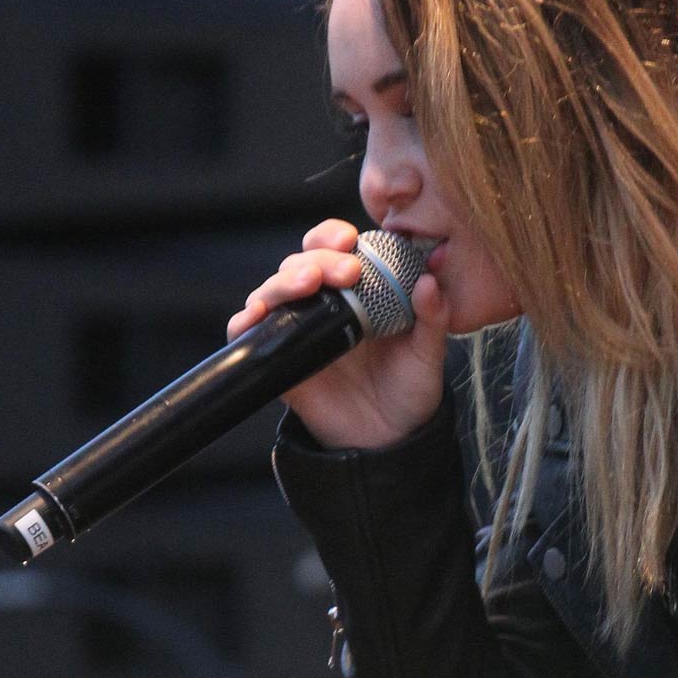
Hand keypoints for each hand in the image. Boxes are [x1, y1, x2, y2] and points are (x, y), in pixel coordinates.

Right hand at [225, 219, 447, 450]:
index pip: (333, 248)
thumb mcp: (428, 353)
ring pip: (274, 289)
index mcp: (356, 290)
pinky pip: (250, 334)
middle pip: (301, 262)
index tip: (350, 240)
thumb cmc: (409, 390)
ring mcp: (297, 331)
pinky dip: (245, 320)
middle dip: (318, 258)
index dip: (333, 236)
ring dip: (285, 280)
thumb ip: (432, 317)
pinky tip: (257, 315)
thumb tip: (429, 282)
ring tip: (308, 285)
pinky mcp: (278, 360)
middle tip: (345, 272)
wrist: (388, 441)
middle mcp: (322, 305)